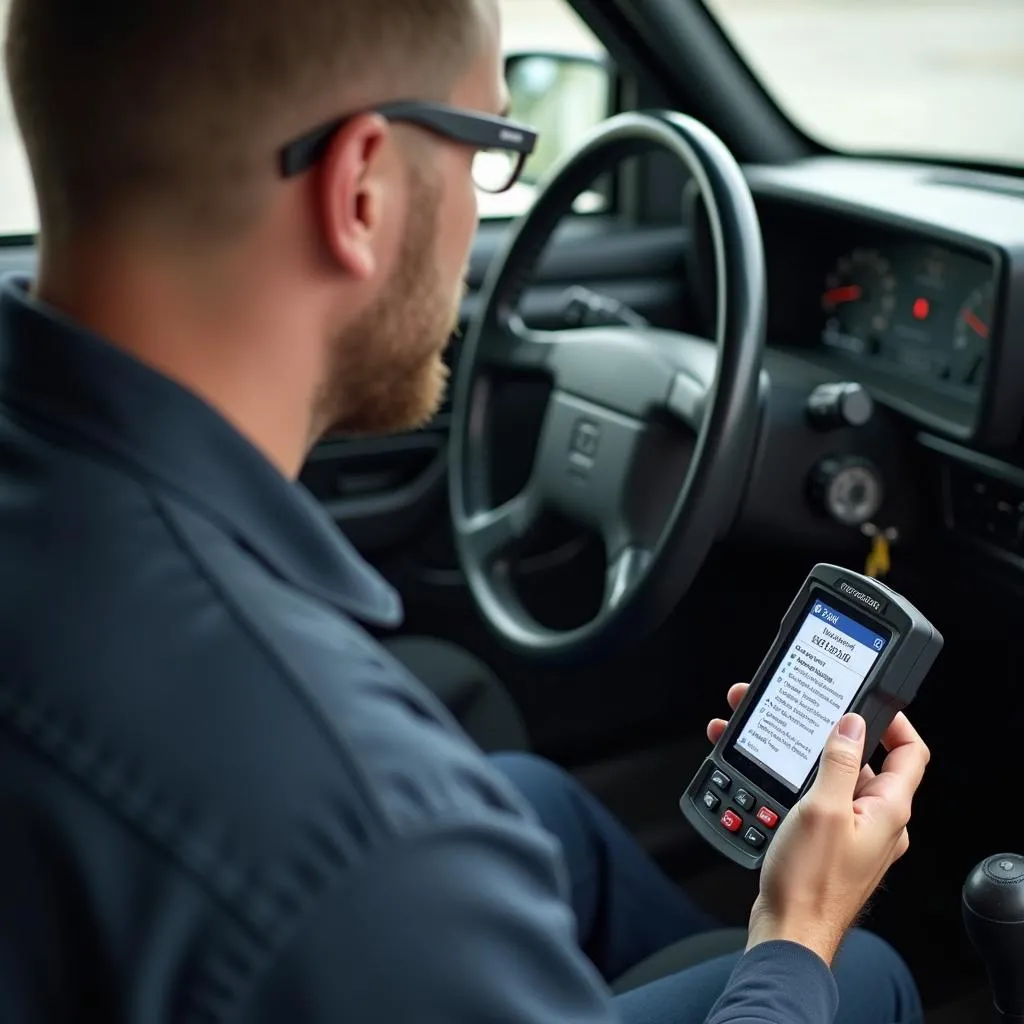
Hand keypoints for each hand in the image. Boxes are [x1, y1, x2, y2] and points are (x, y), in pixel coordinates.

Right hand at [705, 685, 930, 966]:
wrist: (788, 931)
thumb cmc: (809, 882)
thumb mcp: (821, 809)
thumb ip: (838, 762)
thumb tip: (851, 725)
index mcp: (887, 810)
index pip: (910, 753)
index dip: (893, 721)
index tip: (866, 699)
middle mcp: (876, 821)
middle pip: (863, 761)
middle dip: (826, 735)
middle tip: (801, 715)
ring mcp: (853, 833)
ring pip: (832, 780)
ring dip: (800, 759)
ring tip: (767, 744)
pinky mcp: (829, 843)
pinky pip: (816, 801)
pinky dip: (791, 784)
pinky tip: (761, 780)